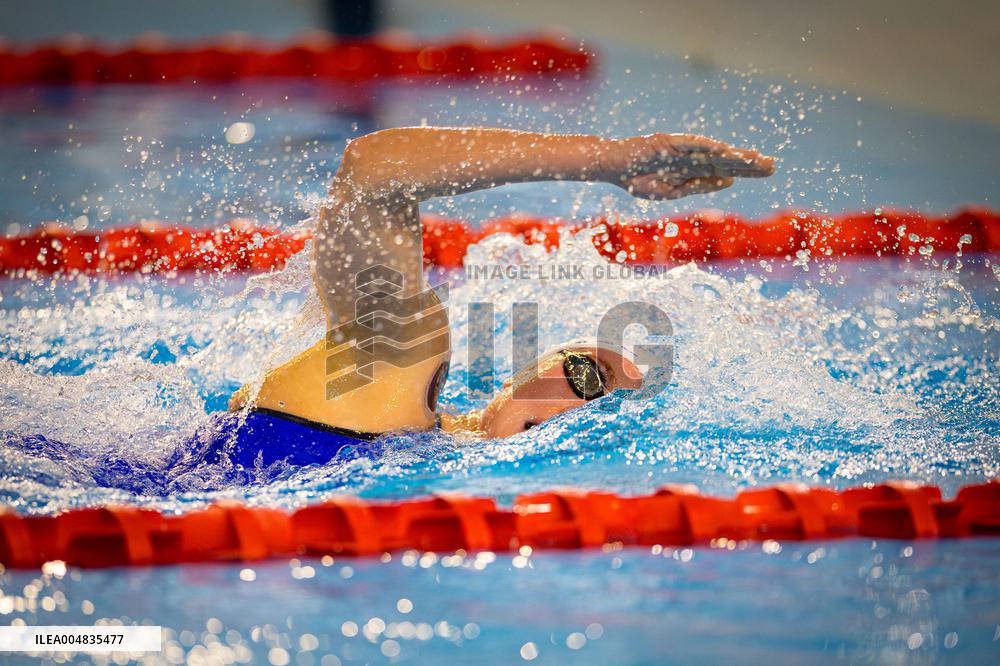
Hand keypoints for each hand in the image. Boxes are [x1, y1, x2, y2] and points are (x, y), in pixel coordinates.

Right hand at [600, 133, 774, 199]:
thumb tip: (728, 181)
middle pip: (725, 161)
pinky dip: (705, 147)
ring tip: (755, 159)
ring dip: (733, 156)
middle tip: (773, 165)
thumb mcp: (672, 191)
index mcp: (694, 171)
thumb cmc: (638, 179)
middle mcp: (692, 158)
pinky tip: (723, 150)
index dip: (746, 170)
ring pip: (712, 153)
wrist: (612, 166)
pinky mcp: (667, 142)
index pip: (726, 170)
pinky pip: (689, 145)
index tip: (768, 170)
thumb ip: (699, 185)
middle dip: (748, 164)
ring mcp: (681, 149)